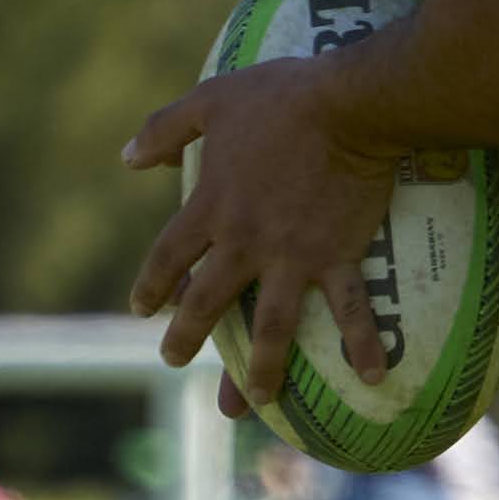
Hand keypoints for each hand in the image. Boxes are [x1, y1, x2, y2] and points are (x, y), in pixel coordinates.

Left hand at [122, 57, 398, 409]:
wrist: (346, 105)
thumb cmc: (280, 97)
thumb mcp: (211, 100)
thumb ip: (165, 129)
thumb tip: (128, 159)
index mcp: (211, 207)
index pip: (168, 256)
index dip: (152, 285)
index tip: (143, 309)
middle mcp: (244, 242)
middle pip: (207, 302)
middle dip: (187, 337)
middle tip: (172, 360)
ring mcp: (292, 256)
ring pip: (270, 326)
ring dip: (259, 368)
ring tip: (250, 402)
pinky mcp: (338, 257)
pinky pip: (350, 309)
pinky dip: (362, 344)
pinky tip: (370, 378)